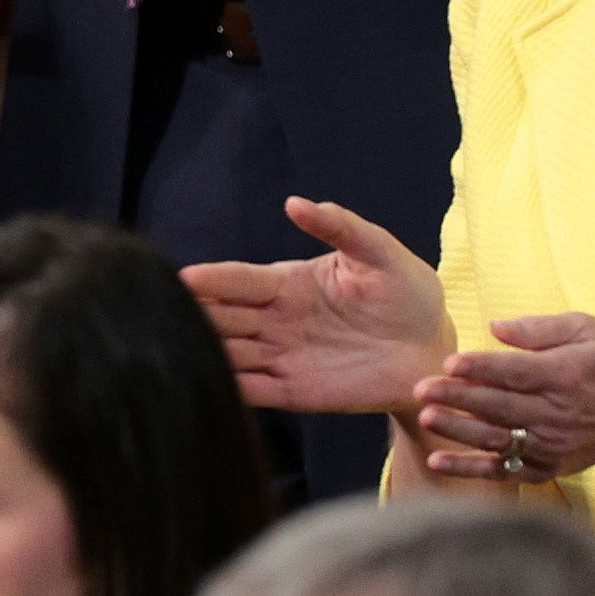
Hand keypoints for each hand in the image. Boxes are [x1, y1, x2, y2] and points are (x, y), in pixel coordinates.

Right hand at [183, 194, 450, 413]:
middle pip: (222, 318)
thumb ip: (341, 227)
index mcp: (286, 285)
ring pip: (230, 354)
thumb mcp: (380, 253)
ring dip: (206, 354)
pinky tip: (208, 387)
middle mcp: (273, 321)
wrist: (432, 350)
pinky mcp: (294, 391)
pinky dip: (230, 389)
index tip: (183, 278)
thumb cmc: (408, 295)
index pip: (237, 281)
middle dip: (195, 316)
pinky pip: (254, 391)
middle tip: (162, 316)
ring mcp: (280, 357)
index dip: (211, 280)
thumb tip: (295, 203)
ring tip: (175, 355)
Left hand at [412, 311, 594, 482]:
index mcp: (563, 375)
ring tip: (427, 417)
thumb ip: (540, 328)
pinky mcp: (547, 467)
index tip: (449, 363)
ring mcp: (550, 444)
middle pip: (499, 406)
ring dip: (458, 430)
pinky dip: (469, 469)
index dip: (480, 368)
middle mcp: (555, 412)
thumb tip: (493, 326)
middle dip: (457, 398)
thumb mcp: (590, 331)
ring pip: (496, 438)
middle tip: (421, 389)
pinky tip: (436, 462)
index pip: (514, 372)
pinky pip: (503, 470)